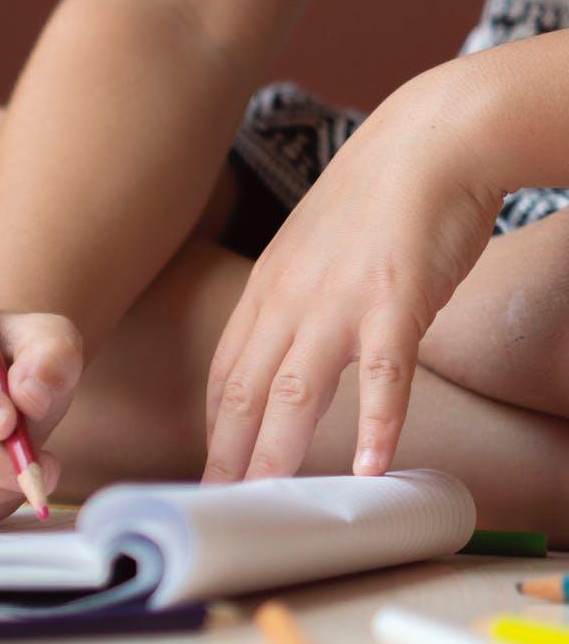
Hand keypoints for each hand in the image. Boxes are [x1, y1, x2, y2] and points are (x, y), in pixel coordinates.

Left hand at [204, 77, 504, 480]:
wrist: (434, 137)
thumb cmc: (379, 197)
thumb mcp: (310, 249)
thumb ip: (293, 301)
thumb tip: (288, 351)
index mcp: (266, 289)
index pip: (224, 374)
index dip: (213, 430)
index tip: (209, 472)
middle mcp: (289, 300)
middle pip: (245, 393)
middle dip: (229, 456)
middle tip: (219, 506)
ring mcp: (340, 302)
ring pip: (296, 393)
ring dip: (279, 453)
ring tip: (268, 502)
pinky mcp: (396, 301)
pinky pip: (384, 374)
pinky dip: (378, 422)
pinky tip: (374, 466)